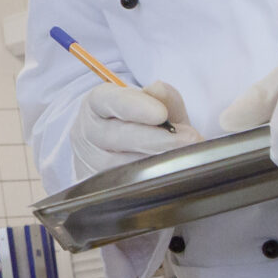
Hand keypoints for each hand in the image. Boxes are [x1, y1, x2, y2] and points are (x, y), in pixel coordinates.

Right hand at [67, 80, 201, 179]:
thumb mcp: (154, 108)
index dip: (134, 106)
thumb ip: (162, 97)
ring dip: (159, 162)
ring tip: (186, 157)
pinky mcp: (98, 188)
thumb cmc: (138, 125)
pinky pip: (127, 188)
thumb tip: (159, 89)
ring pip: (124, 166)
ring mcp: (89, 163)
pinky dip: (153, 181)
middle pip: (117, 137)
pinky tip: (171, 174)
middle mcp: (88, 133)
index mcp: (97, 104)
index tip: (161, 113)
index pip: (108, 101)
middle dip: (156, 139)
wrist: (115, 152)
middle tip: (190, 139)